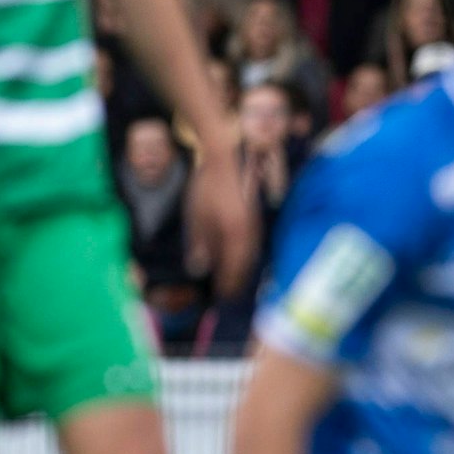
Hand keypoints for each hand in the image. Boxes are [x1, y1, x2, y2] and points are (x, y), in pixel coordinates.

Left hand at [187, 144, 258, 298]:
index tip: (221, 296)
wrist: (227, 157)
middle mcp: (250, 234)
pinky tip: (237, 255)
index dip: (227, 285)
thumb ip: (199, 245)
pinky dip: (245, 254)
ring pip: (251, 255)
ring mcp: (256, 225)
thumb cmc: (208, 186)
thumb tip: (199, 269)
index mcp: (235, 236)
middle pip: (245, 266)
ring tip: (232, 277)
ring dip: (242, 268)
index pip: (233, 270)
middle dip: (237, 280)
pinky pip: (253, 243)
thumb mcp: (197, 217)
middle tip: (228, 292)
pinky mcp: (256, 216)